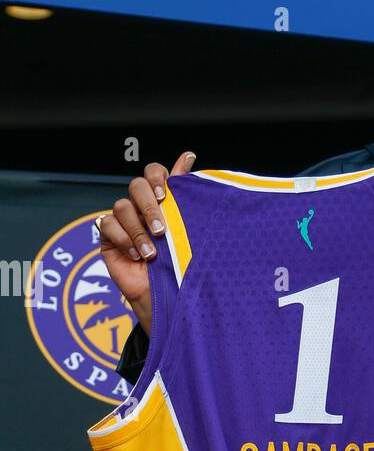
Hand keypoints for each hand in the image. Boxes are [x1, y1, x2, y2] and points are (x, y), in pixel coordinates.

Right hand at [97, 151, 196, 335]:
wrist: (166, 295)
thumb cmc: (180, 262)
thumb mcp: (186, 227)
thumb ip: (183, 192)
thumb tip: (188, 155)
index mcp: (162, 200)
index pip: (154, 173)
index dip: (158, 178)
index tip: (166, 195)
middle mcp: (141, 206)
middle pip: (137, 186)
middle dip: (149, 206)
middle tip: (162, 229)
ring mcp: (123, 220)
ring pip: (122, 206)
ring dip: (138, 230)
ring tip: (152, 253)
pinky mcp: (108, 236)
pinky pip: (107, 224)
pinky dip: (122, 239)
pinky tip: (136, 256)